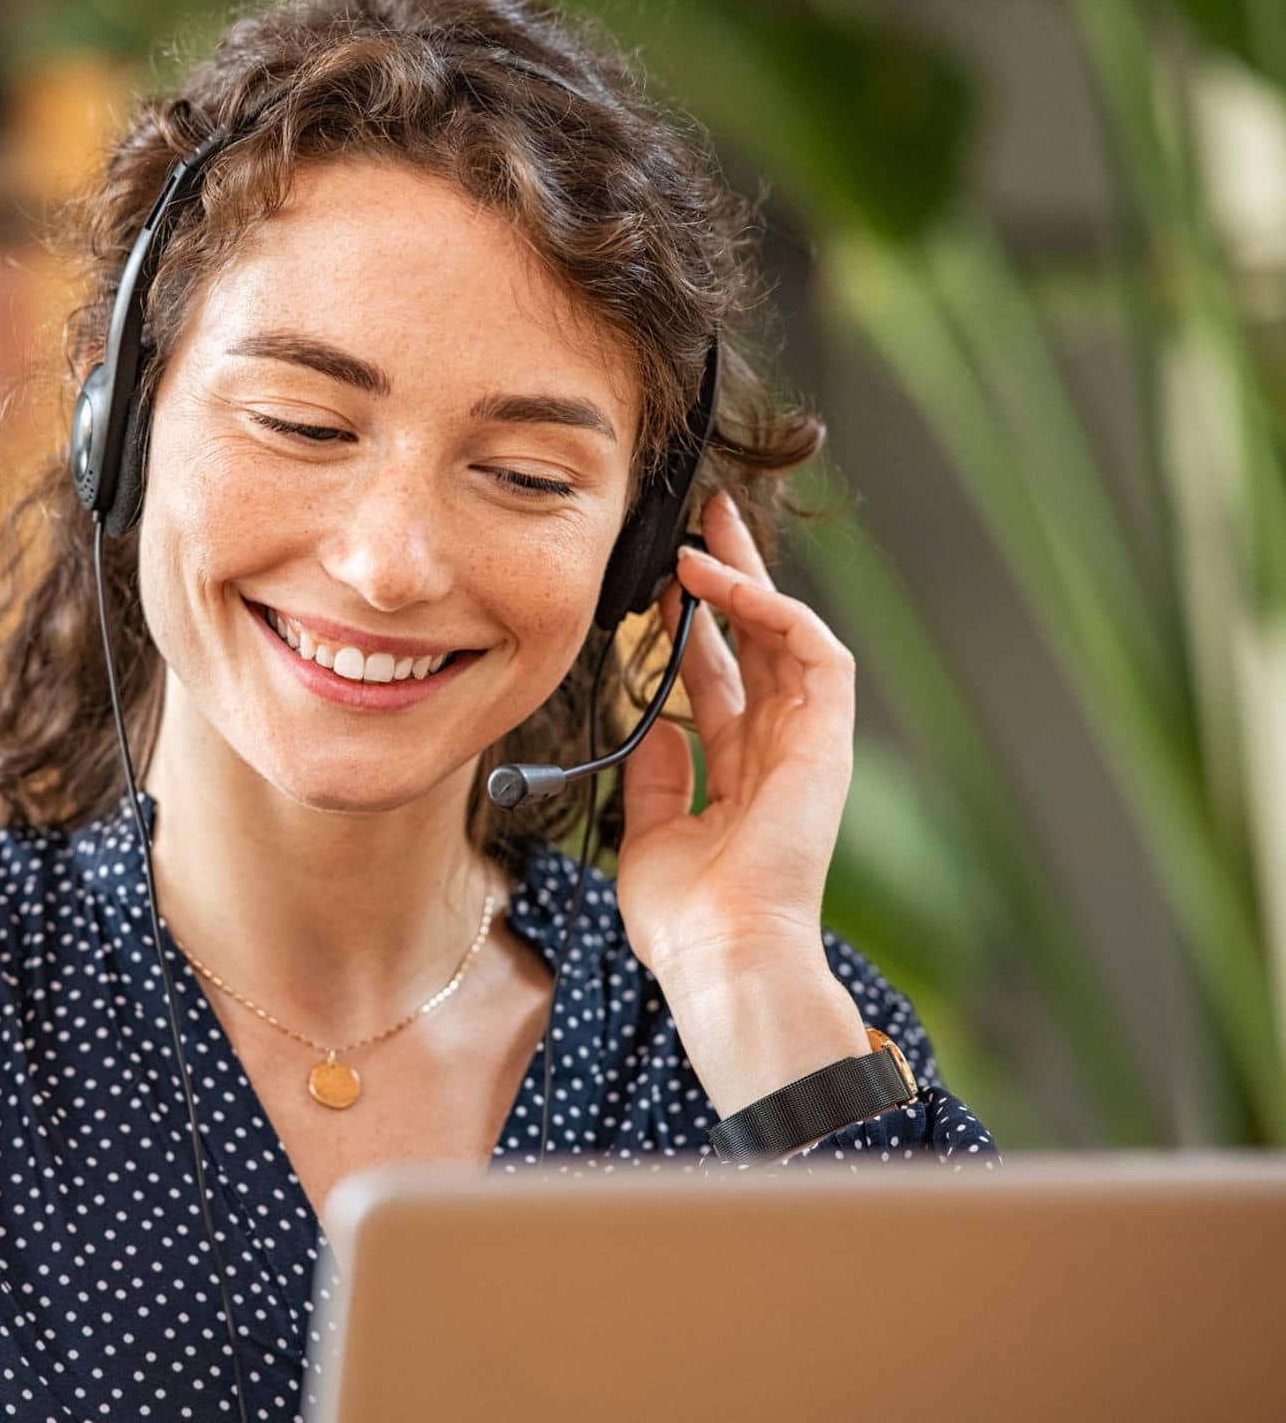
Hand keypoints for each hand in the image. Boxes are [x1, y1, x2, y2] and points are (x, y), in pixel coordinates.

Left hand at [614, 489, 855, 984]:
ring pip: (788, 633)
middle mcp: (780, 748)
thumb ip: (653, 774)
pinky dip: (773, 610)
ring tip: (705, 535)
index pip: (722, 676)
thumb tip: (650, 723)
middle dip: (731, 578)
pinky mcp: (829, 740)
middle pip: (759, 641)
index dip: (694, 626)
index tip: (659, 583)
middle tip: (702, 521)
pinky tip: (724, 583)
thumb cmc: (687, 918)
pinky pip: (814, 653)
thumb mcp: (647, 831)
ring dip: (748, 579)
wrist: (722, 955)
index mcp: (741, 770)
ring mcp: (809, 742)